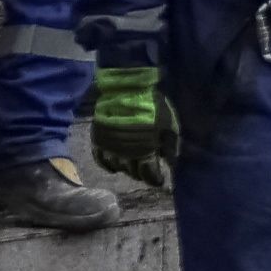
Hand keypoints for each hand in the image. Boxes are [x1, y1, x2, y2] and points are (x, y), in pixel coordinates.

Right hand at [90, 64, 172, 179]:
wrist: (126, 89)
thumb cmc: (152, 106)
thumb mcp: (169, 125)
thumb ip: (170, 146)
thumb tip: (171, 163)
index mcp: (146, 151)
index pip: (149, 175)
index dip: (155, 180)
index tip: (160, 180)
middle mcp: (126, 154)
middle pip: (134, 173)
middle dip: (143, 173)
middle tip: (148, 170)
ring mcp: (111, 148)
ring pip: (118, 167)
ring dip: (127, 168)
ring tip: (134, 165)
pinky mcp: (99, 140)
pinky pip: (101, 160)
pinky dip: (108, 165)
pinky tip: (115, 165)